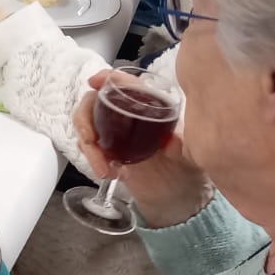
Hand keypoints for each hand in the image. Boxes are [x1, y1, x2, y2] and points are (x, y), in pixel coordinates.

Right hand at [74, 71, 210, 226]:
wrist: (176, 195)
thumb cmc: (185, 168)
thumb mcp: (189, 156)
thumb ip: (181, 146)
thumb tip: (171, 141)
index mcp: (148, 105)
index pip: (124, 83)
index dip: (107, 78)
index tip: (95, 82)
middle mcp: (126, 113)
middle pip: (93, 102)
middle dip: (86, 120)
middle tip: (90, 140)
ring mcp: (113, 131)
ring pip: (86, 124)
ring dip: (88, 145)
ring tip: (103, 168)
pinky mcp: (105, 149)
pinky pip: (88, 145)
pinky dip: (91, 157)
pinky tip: (108, 172)